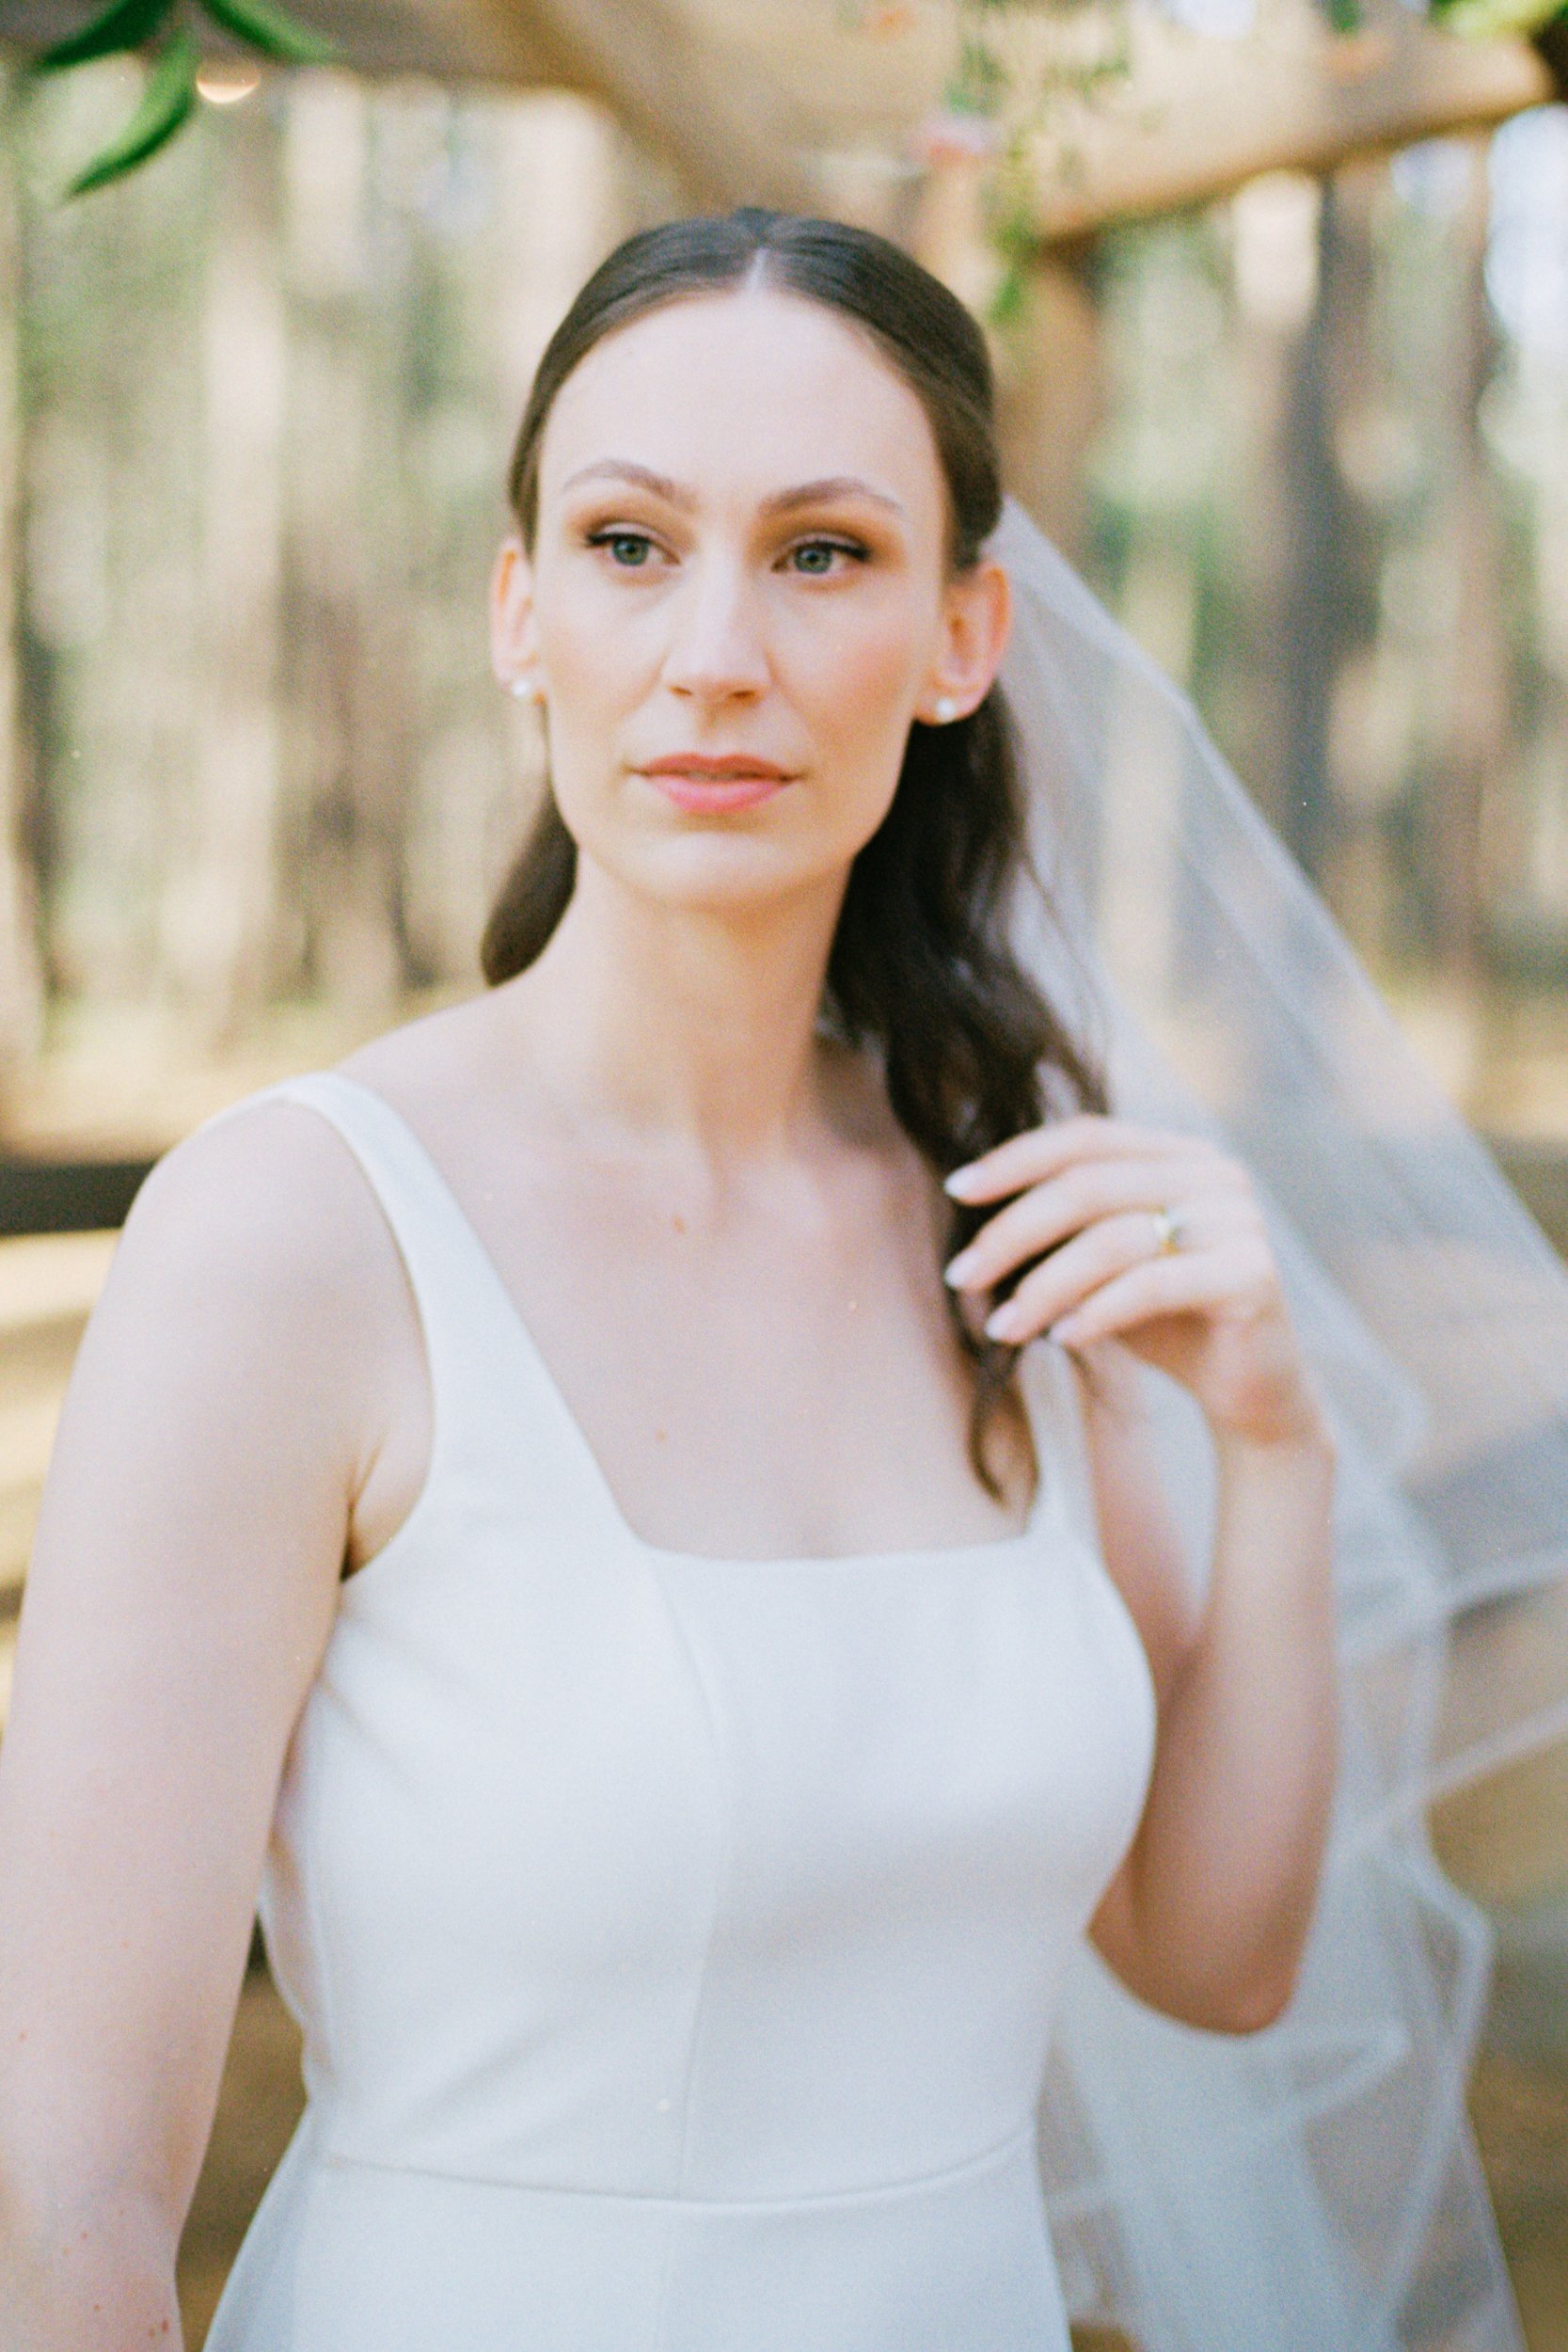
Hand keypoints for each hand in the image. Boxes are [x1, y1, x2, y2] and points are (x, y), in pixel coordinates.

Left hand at [943, 1114, 1325, 1448]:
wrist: (1250, 1392)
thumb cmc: (1167, 1324)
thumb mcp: (1103, 1269)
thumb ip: (1061, 1233)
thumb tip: (972, 1221)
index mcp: (1178, 1155)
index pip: (1085, 1137)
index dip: (1016, 1159)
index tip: (957, 1190)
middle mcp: (1214, 1175)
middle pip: (1087, 1185)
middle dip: (1012, 1232)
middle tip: (962, 1276)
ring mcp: (1240, 1221)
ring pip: (1112, 1239)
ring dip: (1042, 1285)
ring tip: (1002, 1326)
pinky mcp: (1253, 1275)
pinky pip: (1151, 1285)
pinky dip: (1095, 1311)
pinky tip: (1061, 1338)